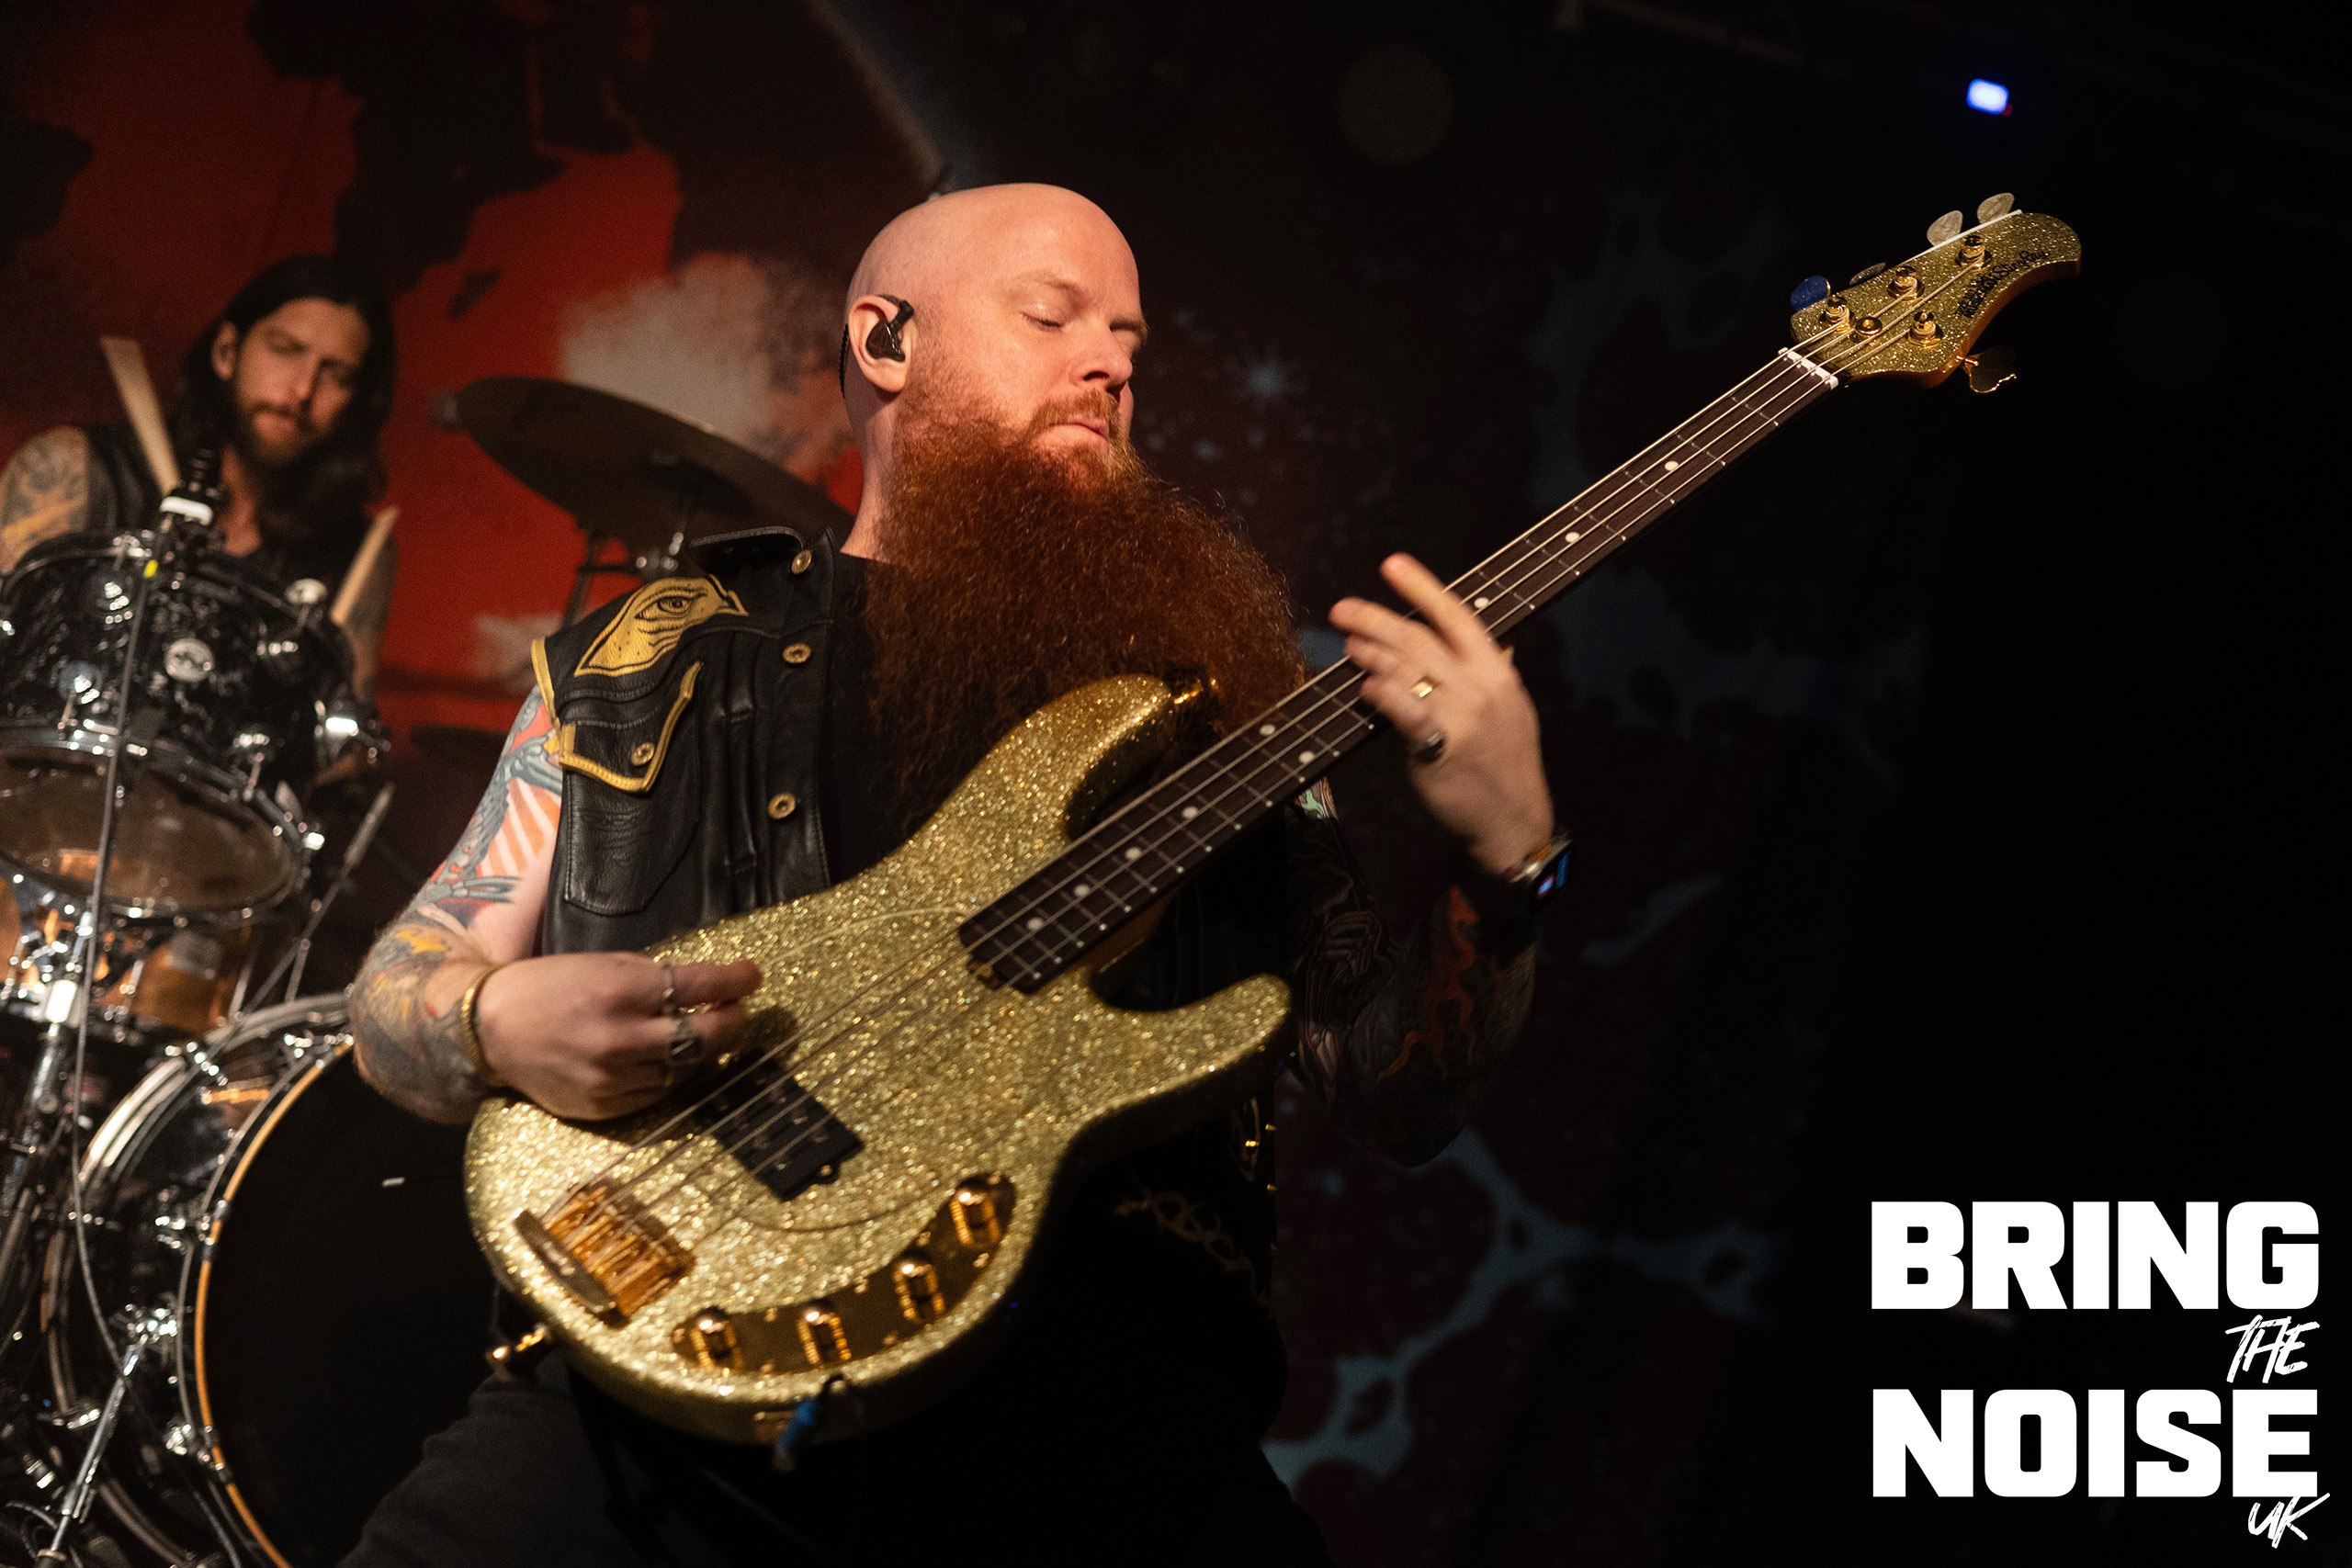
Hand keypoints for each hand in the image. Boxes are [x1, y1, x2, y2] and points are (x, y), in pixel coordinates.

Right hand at [473, 952, 761, 1120]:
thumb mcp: (603, 964)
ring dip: (702, 1052)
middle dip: (732, 1021)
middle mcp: (620, 1038)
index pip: (698, 986)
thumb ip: (655, 977)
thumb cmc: (550, 986)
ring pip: (684, 1070)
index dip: (735, 981)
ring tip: (704, 1035)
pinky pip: (656, 1095)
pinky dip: (670, 1077)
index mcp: (621, 991)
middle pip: (704, 1036)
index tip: (752, 977)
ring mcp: (611, 1078)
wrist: (489, 1028)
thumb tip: (707, 985)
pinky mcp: (602, 1107)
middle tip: (738, 1011)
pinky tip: (667, 1060)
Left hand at [1330, 554, 1555, 874]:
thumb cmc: (1506, 764)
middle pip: (1421, 639)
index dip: (1423, 586)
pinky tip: (1364, 686)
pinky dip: (1383, 695)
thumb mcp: (1514, 710)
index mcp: (1497, 671)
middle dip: (1377, 619)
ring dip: (1372, 653)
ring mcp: (1463, 716)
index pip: (1457, 615)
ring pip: (1409, 670)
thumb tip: (1501, 641)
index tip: (1392, 564)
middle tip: (1341, 609)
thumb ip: (1500, 673)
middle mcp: (1480, 686)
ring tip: (1347, 643)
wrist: (1512, 822)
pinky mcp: (1442, 748)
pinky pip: (1407, 712)